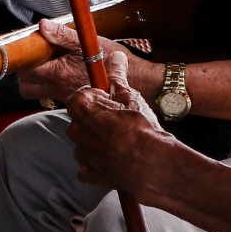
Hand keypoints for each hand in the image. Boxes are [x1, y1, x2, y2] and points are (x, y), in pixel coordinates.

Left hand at [16, 19, 120, 100]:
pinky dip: (51, 83)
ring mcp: (64, 96)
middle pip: (26, 87)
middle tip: (34, 56)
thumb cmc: (111, 61)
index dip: (23, 57)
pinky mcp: (72, 99)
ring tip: (48, 62)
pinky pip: (52, 94)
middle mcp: (58, 88)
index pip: (26, 70)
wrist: (133, 81)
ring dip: (37, 79)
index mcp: (58, 73)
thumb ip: (63, 35)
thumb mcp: (87, 42)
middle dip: (25, 72)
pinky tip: (63, 70)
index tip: (27, 46)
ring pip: (38, 92)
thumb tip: (43, 26)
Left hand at [64, 51, 171, 191]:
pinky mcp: (90, 174)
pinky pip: (87, 166)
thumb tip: (116, 57)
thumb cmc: (142, 129)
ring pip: (83, 143)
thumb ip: (118, 77)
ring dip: (96, 141)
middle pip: (79, 121)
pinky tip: (115, 160)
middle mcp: (77, 132)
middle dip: (94, 119)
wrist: (153, 163)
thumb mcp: (131, 97)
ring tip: (120, 141)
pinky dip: (98, 163)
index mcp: (83, 110)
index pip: (77, 98)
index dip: (92, 97)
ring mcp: (82, 155)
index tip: (106, 99)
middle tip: (115, 120)